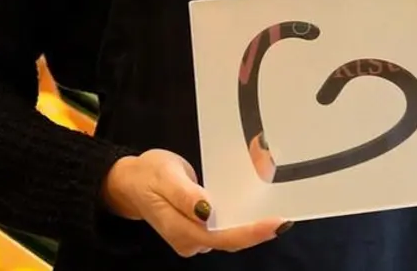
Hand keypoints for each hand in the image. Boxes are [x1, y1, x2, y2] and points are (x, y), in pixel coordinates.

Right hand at [101, 149, 290, 256]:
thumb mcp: (165, 177)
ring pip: (232, 232)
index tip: (278, 222)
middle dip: (259, 225)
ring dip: (254, 218)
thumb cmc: (148, 175)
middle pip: (233, 238)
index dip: (252, 232)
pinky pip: (227, 225)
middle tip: (286, 208)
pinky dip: (243, 213)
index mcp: (182, 231)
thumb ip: (185, 195)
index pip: (224, 237)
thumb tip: (207, 211)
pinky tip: (258, 201)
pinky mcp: (201, 229)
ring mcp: (197, 238)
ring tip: (278, 199)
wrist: (130, 182)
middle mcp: (192, 241)